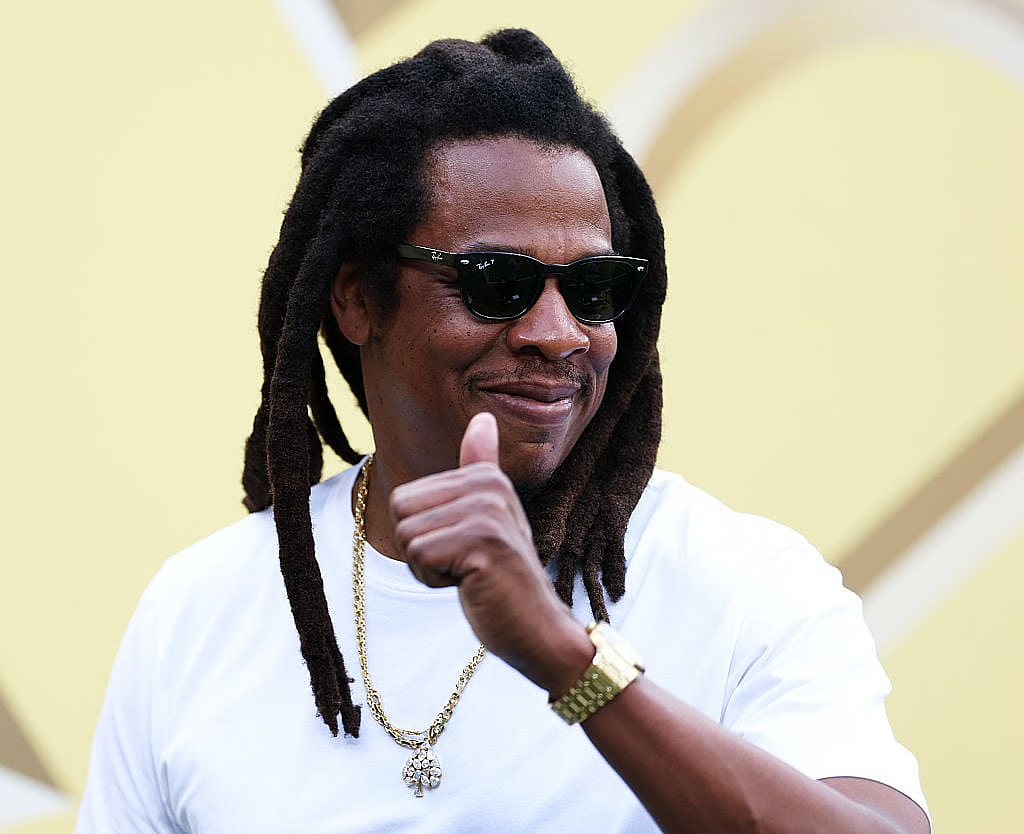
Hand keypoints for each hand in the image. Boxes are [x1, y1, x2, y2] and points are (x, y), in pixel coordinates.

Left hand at [389, 412, 591, 692]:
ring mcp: (486, 513)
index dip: (424, 533)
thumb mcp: (488, 515)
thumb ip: (480, 466)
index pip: (405, 498)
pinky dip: (435, 582)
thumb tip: (482, 417)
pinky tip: (470, 585)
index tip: (464, 549)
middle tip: (464, 564)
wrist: (538, 628)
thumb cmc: (503, 577)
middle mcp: (488, 486)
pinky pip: (419, 558)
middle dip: (420, 550)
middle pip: (400, 512)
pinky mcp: (481, 544)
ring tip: (469, 574)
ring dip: (428, 568)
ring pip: (406, 537)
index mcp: (485, 476)